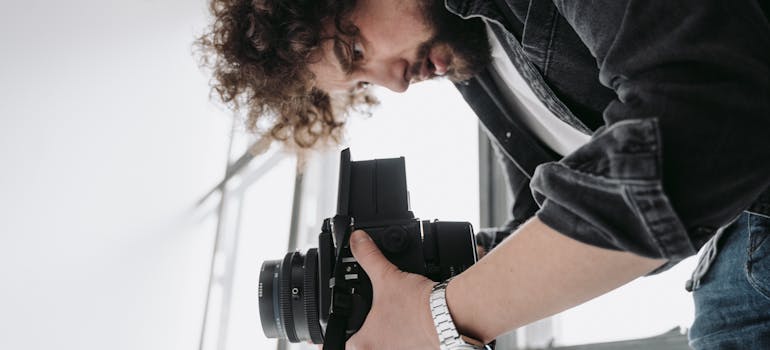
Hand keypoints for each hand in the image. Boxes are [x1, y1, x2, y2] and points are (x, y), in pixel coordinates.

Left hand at [345, 230, 440, 349]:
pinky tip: (411, 325)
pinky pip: (407, 348)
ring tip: (393, 320)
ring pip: (387, 349)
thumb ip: (368, 256)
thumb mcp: (387, 276)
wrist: (451, 316)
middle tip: (371, 319)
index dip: (336, 335)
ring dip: (387, 338)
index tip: (336, 330)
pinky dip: (406, 340)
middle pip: (364, 348)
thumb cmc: (419, 306)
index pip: (340, 345)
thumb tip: (357, 240)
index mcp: (364, 344)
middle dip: (366, 334)